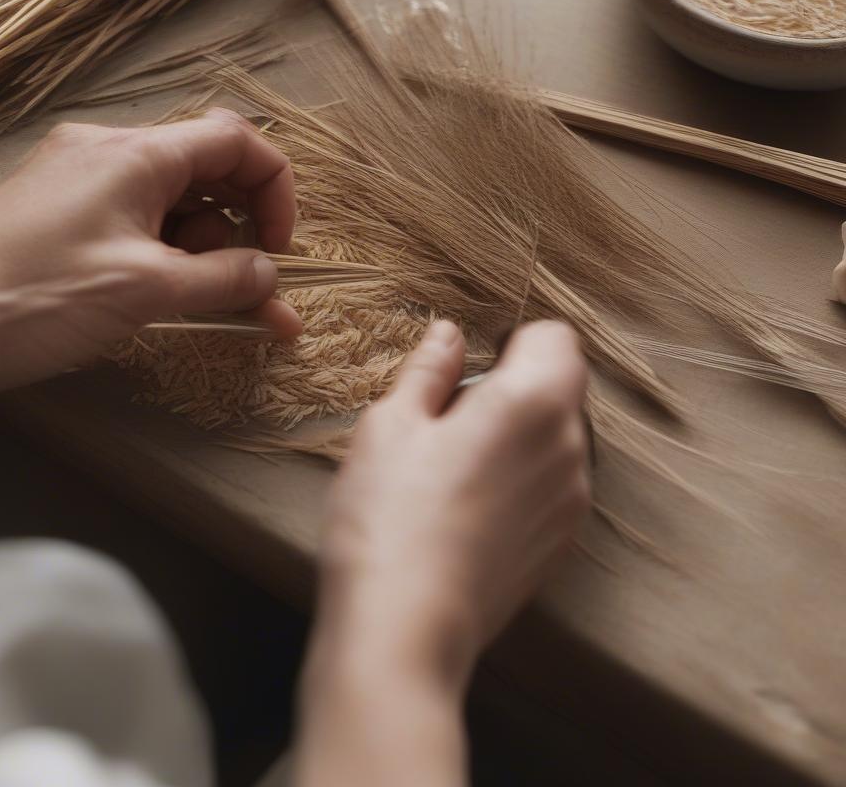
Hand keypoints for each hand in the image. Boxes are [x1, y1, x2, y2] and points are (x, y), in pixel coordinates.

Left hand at [0, 111, 299, 414]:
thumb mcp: (145, 291)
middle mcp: (109, 151)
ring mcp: (80, 179)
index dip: (275, 189)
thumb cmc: (35, 296)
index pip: (235, 139)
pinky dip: (164, 253)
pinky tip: (169, 295)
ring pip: (171, 200)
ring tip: (211, 304)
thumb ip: (223, 280)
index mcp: (136, 153)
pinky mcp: (59, 209)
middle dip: (241, 226)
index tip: (280, 250)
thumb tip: (271, 276)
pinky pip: (134, 219)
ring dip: (204, 248)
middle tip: (253, 285)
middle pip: (206, 169)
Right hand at [318, 319, 589, 684]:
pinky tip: (466, 508)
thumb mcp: (391, 424)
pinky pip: (551, 484)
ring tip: (452, 470)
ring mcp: (571, 501)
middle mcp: (570, 448)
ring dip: (516, 435)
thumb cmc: (389, 516)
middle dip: (512, 387)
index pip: (556, 337)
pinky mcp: (561, 544)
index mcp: (533, 401)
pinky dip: (520, 479)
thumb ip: (429, 369)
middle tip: (447, 422)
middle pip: (559, 387)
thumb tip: (449, 334)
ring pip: (555, 437)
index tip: (469, 369)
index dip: (512, 341)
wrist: (405, 627)